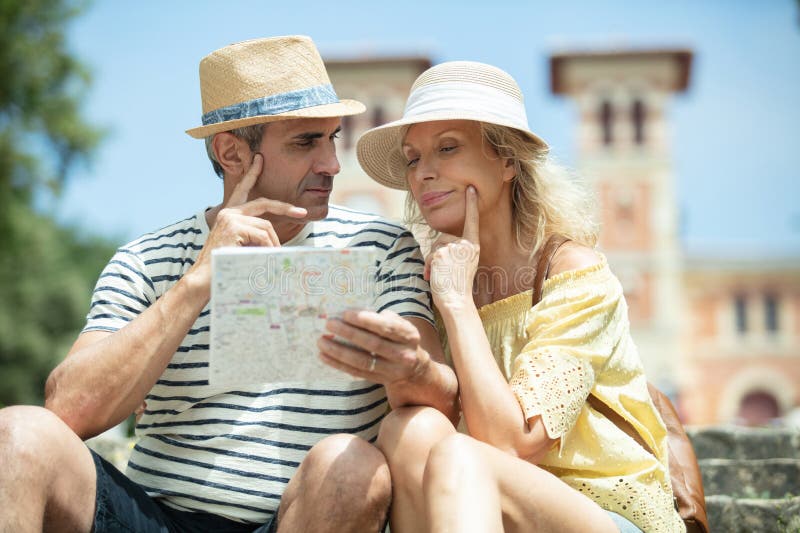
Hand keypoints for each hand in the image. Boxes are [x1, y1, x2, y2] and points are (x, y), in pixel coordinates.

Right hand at [189, 154, 307, 289]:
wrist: (203, 279)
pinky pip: (262, 236)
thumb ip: (256, 238)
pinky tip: (263, 258)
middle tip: (302, 212)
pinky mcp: (233, 226)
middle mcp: (228, 212)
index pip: (242, 189)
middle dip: (285, 207)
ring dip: (273, 244)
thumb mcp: (243, 247)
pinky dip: (268, 248)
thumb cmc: (224, 266)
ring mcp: (230, 217)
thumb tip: (277, 241)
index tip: (259, 159)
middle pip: (264, 203)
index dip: (252, 173)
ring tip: (271, 258)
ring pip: (266, 227)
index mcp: (230, 215)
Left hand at [317, 309, 430, 384]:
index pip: (386, 327)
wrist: (415, 370)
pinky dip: (338, 364)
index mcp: (409, 336)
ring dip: (339, 351)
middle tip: (330, 324)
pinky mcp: (379, 380)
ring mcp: (391, 371)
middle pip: (372, 344)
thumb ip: (382, 318)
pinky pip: (356, 372)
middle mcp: (403, 355)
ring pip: (362, 361)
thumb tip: (353, 313)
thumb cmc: (401, 340)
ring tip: (321, 341)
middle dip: (349, 333)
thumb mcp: (401, 326)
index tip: (345, 313)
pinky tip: (324, 355)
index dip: (365, 320)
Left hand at [428, 186, 479, 309]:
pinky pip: (429, 254)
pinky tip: (433, 276)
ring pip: (434, 246)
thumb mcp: (464, 264)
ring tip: (437, 275)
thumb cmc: (458, 286)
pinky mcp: (441, 253)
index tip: (471, 189)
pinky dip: (427, 266)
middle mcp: (465, 244)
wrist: (455, 301)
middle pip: (443, 238)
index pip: (472, 221)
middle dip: (437, 252)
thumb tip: (439, 245)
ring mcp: (453, 248)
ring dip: (431, 261)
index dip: (471, 204)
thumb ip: (457, 250)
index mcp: (473, 246)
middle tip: (441, 271)